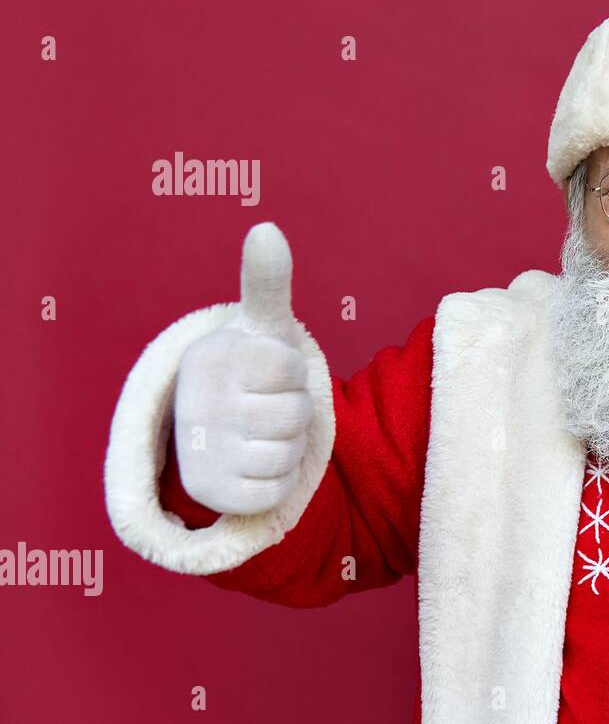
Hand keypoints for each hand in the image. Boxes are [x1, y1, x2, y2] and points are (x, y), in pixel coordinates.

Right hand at [173, 223, 313, 514]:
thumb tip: (267, 228)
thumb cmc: (251, 370)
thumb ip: (266, 281)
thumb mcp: (262, 326)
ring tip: (259, 433)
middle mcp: (197, 405)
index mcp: (210, 359)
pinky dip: (277, 480)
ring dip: (288, 445)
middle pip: (296, 414)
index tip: (267, 372)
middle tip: (265, 406)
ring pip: (289, 452)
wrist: (213, 431)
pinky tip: (253, 465)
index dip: (293, 373)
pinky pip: (276, 489)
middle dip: (294, 411)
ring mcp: (201, 453)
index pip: (292, 371)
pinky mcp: (214, 495)